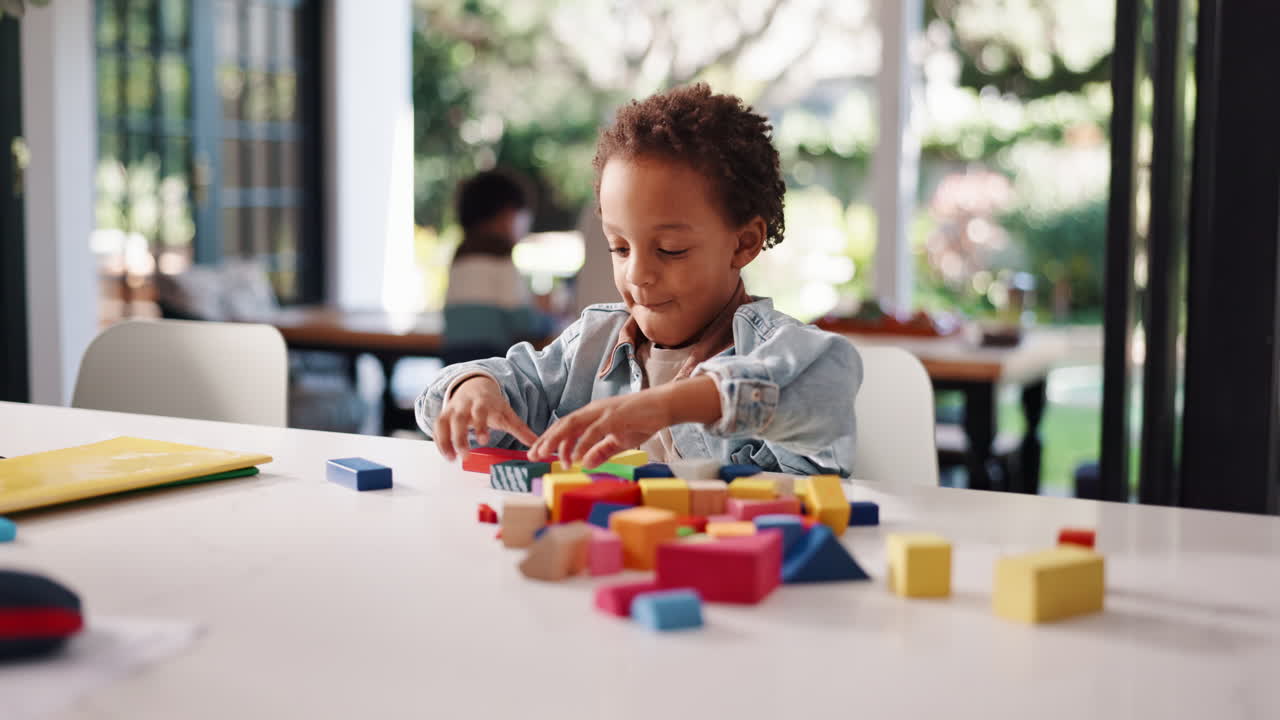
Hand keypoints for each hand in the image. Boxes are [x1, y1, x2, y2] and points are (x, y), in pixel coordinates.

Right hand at [433, 376, 538, 461]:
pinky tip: (446, 455)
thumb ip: (520, 429)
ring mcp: (452, 409)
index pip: (480, 412)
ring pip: (444, 423)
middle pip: (459, 419)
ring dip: (446, 441)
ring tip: (451, 459)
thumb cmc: (492, 404)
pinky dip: (439, 441)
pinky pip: (437, 427)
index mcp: (483, 402)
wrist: (474, 386)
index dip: (481, 425)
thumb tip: (537, 445)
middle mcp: (465, 405)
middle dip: (460, 437)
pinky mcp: (444, 415)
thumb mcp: (507, 413)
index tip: (484, 441)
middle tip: (465, 455)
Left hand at [527, 375, 721, 468]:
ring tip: (547, 454)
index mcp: (592, 415)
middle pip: (563, 424)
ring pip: (573, 424)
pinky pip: (595, 431)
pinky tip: (576, 457)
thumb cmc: (643, 420)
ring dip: (558, 440)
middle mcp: (593, 411)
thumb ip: (602, 451)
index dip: (550, 439)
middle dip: (546, 440)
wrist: (664, 406)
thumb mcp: (619, 441)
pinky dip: (584, 443)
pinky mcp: (615, 416)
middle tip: (532, 455)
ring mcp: (603, 412)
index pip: (565, 427)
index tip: (538, 453)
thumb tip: (586, 464)